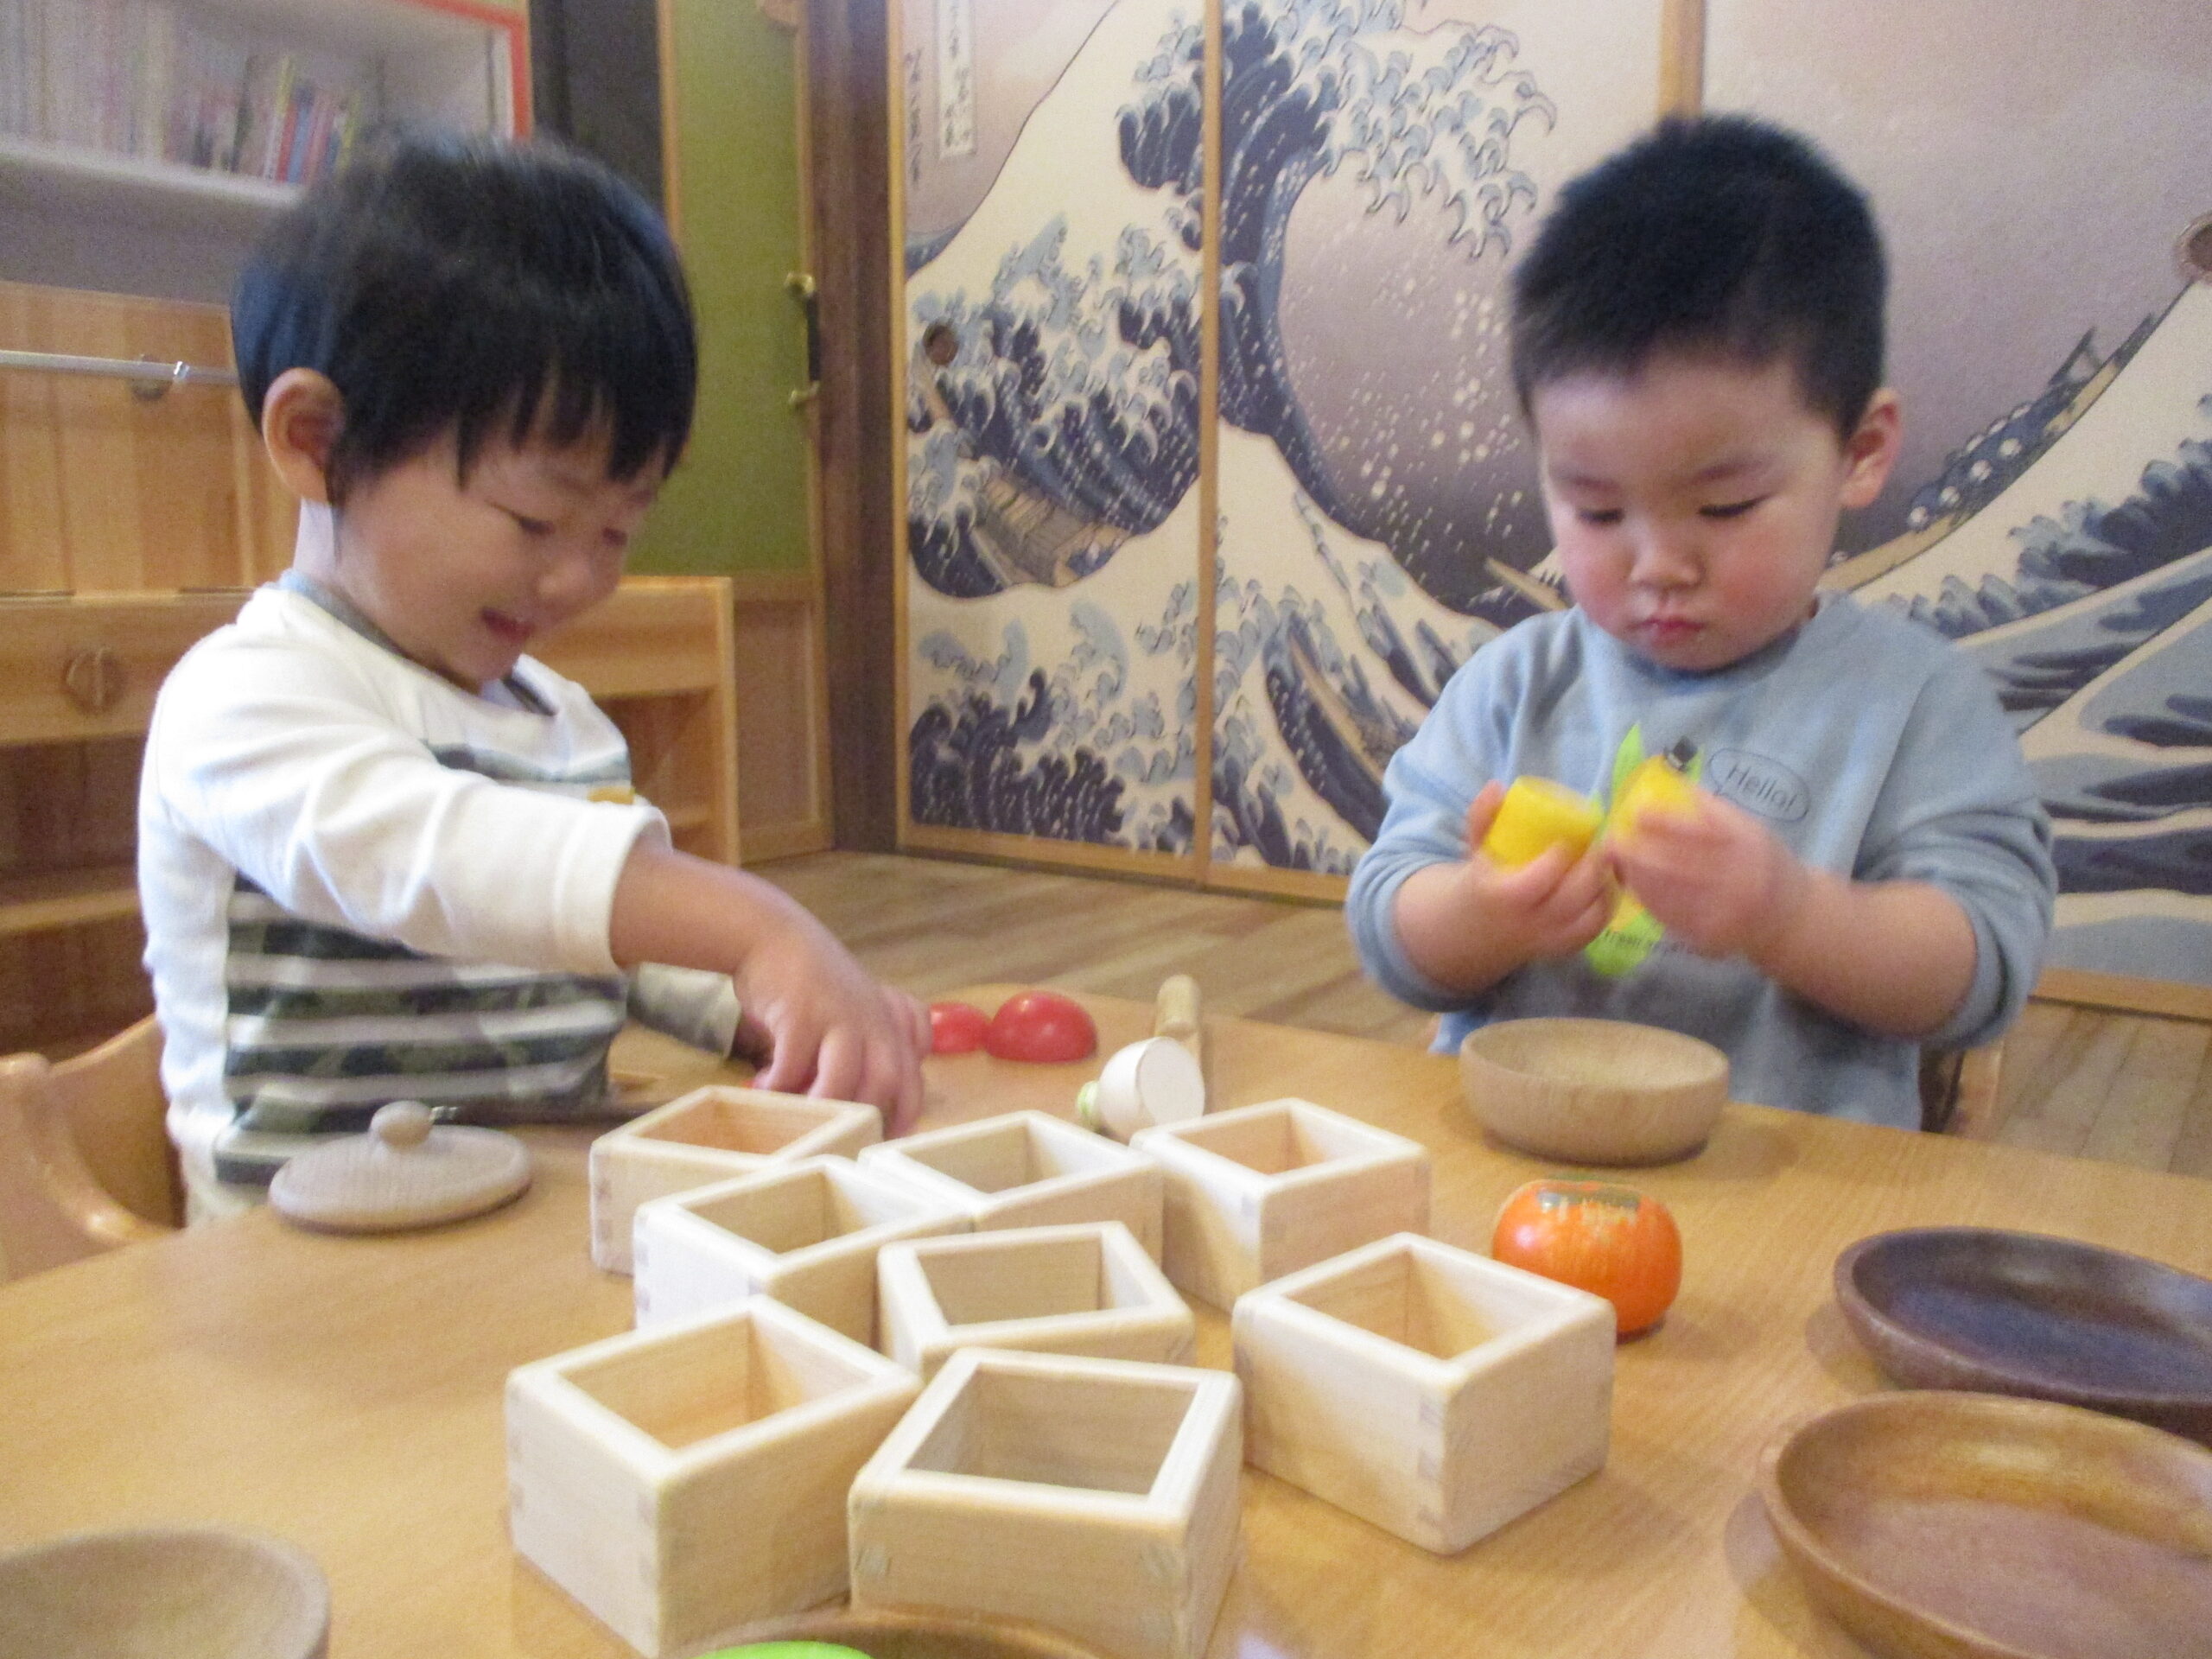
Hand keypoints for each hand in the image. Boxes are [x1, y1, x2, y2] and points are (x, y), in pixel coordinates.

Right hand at [731, 916, 927, 1133]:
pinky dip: (778, 1086)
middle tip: (839, 1137)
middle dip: (865, 1117)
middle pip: (886, 1081)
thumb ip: (870, 1043)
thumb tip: (867, 1100)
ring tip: (799, 1119)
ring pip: (844, 1079)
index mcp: (889, 1021)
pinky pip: (793, 1067)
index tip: (889, 1137)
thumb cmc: (813, 980)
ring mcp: (838, 1015)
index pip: (913, 1074)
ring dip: (821, 1107)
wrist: (772, 936)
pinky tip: (762, 1087)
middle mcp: (871, 1019)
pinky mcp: (801, 1014)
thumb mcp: (855, 1005)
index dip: (906, 1110)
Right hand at [1392, 782, 1613, 993]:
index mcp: (1503, 897)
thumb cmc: (1483, 880)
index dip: (1557, 859)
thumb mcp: (1476, 848)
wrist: (1479, 929)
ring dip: (1606, 885)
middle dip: (1593, 869)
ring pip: (1591, 916)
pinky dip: (1609, 902)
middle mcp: (1529, 923)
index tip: (1567, 841)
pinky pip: (1597, 926)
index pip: (1536, 881)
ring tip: (1609, 861)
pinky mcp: (1567, 947)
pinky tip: (1610, 881)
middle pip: (1571, 899)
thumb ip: (1482, 816)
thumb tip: (1497, 787)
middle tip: (1603, 844)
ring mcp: (1550, 939)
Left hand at [1606, 791, 1808, 961]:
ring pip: (1670, 892)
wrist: (1790, 918)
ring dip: (1637, 875)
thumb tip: (1670, 779)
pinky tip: (1633, 884)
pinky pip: (1671, 916)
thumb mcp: (1751, 830)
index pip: (1704, 832)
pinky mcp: (1711, 936)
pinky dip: (1647, 898)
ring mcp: (1726, 912)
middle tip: (1611, 840)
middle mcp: (1741, 880)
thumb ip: (1715, 811)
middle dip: (1640, 852)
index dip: (1667, 823)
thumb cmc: (1765, 863)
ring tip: (1617, 860)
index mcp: (1751, 846)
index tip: (1637, 812)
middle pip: (1681, 865)